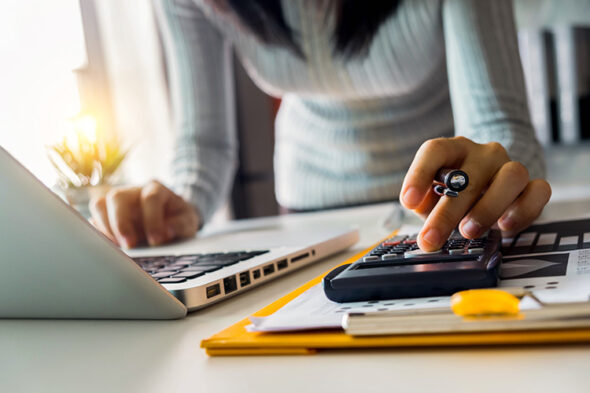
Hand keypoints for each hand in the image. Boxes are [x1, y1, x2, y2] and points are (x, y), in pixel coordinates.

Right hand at [89, 181, 199, 247]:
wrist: (171, 217)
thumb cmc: (178, 219)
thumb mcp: (188, 221)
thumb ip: (181, 225)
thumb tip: (167, 232)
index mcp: (156, 189)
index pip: (150, 198)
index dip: (153, 219)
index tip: (157, 240)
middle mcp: (133, 192)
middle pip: (117, 197)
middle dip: (121, 223)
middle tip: (130, 245)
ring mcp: (117, 203)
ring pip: (100, 205)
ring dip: (106, 228)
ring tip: (119, 247)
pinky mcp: (106, 215)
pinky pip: (93, 220)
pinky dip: (99, 234)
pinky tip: (110, 248)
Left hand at [400, 137, 550, 250]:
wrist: (489, 188)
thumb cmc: (455, 195)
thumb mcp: (433, 198)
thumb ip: (425, 205)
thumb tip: (423, 220)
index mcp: (453, 150)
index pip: (435, 151)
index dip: (419, 175)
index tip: (408, 202)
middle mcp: (483, 154)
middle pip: (467, 176)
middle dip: (446, 213)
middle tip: (431, 239)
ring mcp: (510, 166)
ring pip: (510, 177)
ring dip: (487, 208)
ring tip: (468, 232)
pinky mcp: (532, 185)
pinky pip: (538, 191)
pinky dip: (522, 210)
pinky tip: (505, 227)